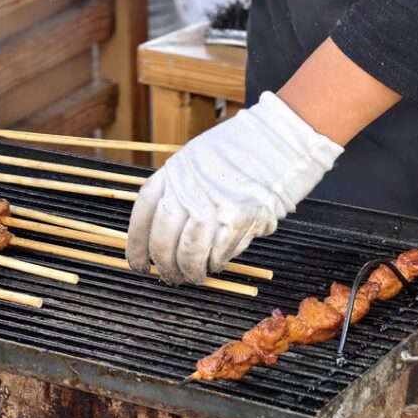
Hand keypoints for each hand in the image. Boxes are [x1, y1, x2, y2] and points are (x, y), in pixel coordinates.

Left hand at [127, 92, 343, 283]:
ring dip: (190, 270)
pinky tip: (216, 264)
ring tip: (194, 276)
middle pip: (162, 237)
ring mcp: (213, 201)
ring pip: (188, 251)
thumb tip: (168, 234)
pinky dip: (216, 263)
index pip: (143, 213)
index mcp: (173, 172)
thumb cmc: (240, 153)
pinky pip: (219, 252)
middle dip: (164, 264)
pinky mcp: (240, 216)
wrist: (280, 140)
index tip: (138, 263)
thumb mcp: (196, 161)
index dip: (137, 244)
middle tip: (170, 277)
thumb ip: (180, 191)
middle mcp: (188, 186)